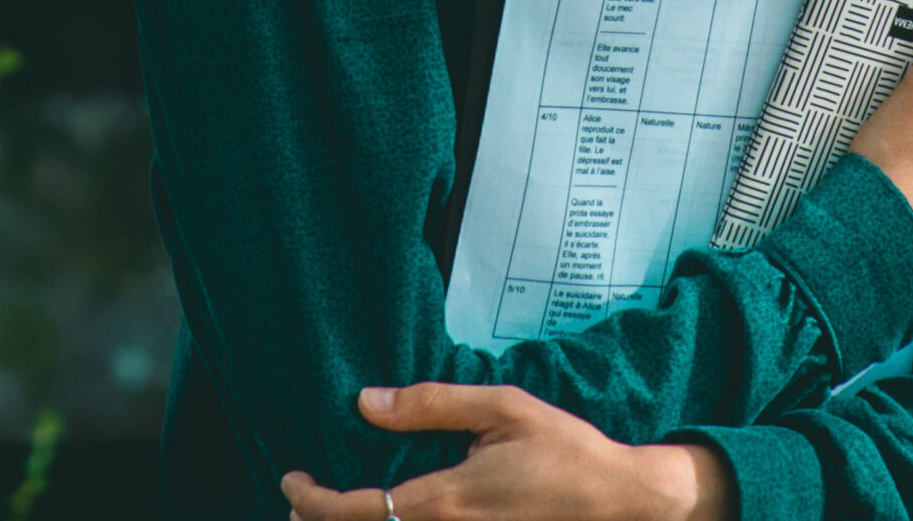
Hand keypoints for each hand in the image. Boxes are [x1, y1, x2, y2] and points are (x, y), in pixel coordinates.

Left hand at [281, 383, 731, 520]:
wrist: (622, 503)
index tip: (290, 482)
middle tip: (301, 501)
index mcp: (444, 500)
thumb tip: (366, 401)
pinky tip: (392, 515)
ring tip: (337, 511)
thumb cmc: (566, 451)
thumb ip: (430, 405)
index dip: (309, 500)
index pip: (352, 512)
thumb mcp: (501, 409)